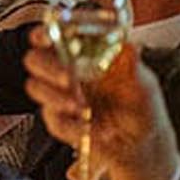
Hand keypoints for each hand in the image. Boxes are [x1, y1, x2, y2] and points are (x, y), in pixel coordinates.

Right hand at [23, 34, 179, 179]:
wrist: (141, 146)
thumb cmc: (142, 109)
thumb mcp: (145, 85)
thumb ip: (133, 66)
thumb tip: (127, 45)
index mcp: (84, 55)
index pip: (54, 35)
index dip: (44, 32)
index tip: (47, 36)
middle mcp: (67, 72)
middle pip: (35, 59)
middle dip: (48, 68)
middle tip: (69, 78)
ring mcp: (60, 96)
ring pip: (36, 87)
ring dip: (56, 97)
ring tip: (82, 107)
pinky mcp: (59, 120)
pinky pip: (52, 120)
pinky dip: (72, 125)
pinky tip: (92, 128)